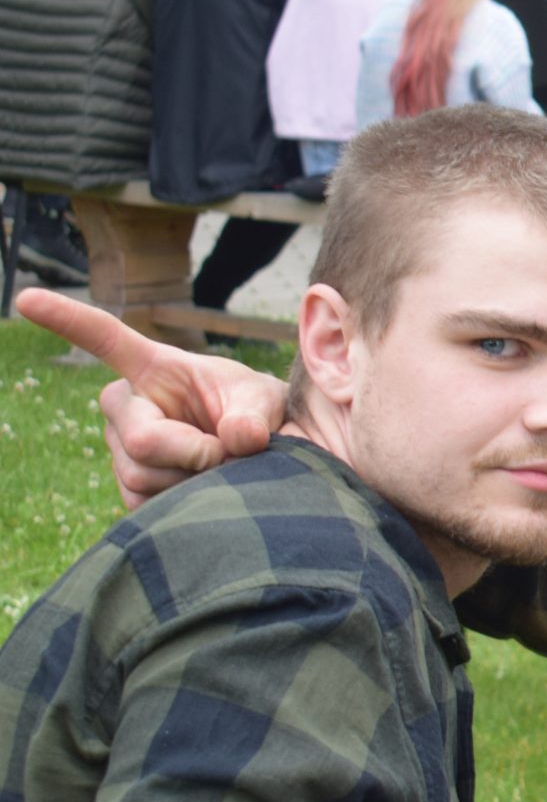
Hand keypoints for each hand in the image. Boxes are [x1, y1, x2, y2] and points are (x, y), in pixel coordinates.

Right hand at [14, 288, 285, 508]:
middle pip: (140, 440)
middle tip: (226, 453)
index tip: (26, 298)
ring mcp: (121, 446)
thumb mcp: (265, 402)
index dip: (66, 319)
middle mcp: (126, 405)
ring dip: (192, 481)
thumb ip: (254, 416)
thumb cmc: (257, 412)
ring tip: (218, 466)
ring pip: (141, 476)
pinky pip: (145, 503)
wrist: (261, 452)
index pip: (104, 338)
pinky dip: (182, 502)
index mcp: (154, 367)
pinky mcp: (129, 484)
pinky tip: (200, 488)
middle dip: (191, 454)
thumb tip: (240, 439)